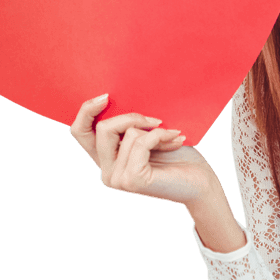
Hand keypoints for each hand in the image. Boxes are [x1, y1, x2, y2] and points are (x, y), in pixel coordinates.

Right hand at [69, 93, 216, 206]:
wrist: (201, 184)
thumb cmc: (178, 159)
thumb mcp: (147, 137)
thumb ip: (127, 126)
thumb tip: (114, 98)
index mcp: (105, 162)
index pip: (79, 132)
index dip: (86, 110)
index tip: (106, 96)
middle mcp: (106, 173)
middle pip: (103, 128)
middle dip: (132, 117)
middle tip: (158, 120)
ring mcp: (117, 179)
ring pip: (126, 133)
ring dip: (155, 129)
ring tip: (173, 136)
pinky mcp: (132, 179)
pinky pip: (141, 141)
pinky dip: (161, 136)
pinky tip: (177, 140)